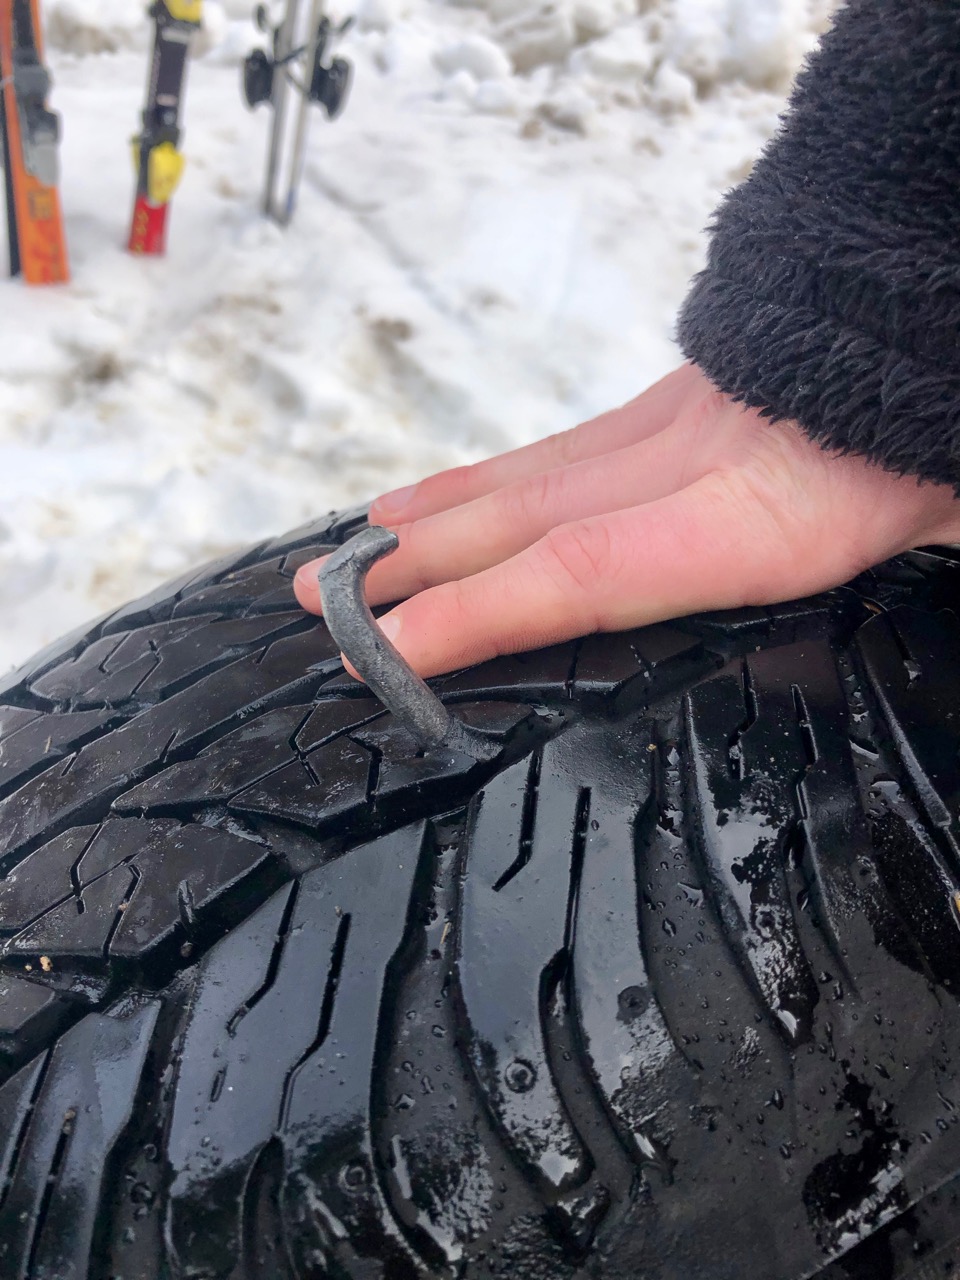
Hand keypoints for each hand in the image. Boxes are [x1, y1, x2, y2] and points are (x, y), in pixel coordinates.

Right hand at [294, 363, 959, 677]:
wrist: (940, 290)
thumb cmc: (940, 428)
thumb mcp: (942, 528)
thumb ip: (890, 575)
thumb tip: (881, 654)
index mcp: (766, 519)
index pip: (590, 571)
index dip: (481, 614)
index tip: (391, 652)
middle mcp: (690, 466)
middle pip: (527, 521)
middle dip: (417, 570)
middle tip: (322, 604)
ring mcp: (670, 426)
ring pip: (528, 479)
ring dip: (433, 522)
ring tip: (355, 551)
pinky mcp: (670, 402)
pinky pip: (557, 447)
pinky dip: (487, 477)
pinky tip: (448, 495)